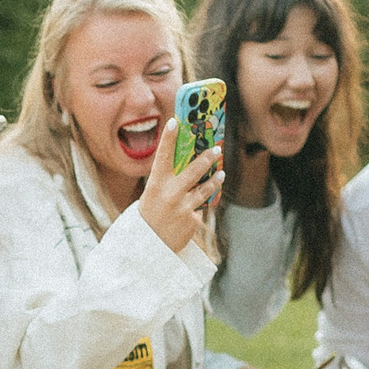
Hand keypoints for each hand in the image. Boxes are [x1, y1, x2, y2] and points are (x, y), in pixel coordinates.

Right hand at [138, 116, 222, 254]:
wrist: (148, 247)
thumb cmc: (150, 215)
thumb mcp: (153, 195)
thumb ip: (168, 181)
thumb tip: (189, 163)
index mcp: (155, 185)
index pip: (162, 157)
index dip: (168, 138)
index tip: (175, 121)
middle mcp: (169, 194)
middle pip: (193, 171)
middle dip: (206, 158)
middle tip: (216, 149)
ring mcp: (182, 208)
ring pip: (204, 189)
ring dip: (215, 180)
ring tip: (221, 173)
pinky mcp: (192, 221)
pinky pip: (200, 208)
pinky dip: (199, 206)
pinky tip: (194, 209)